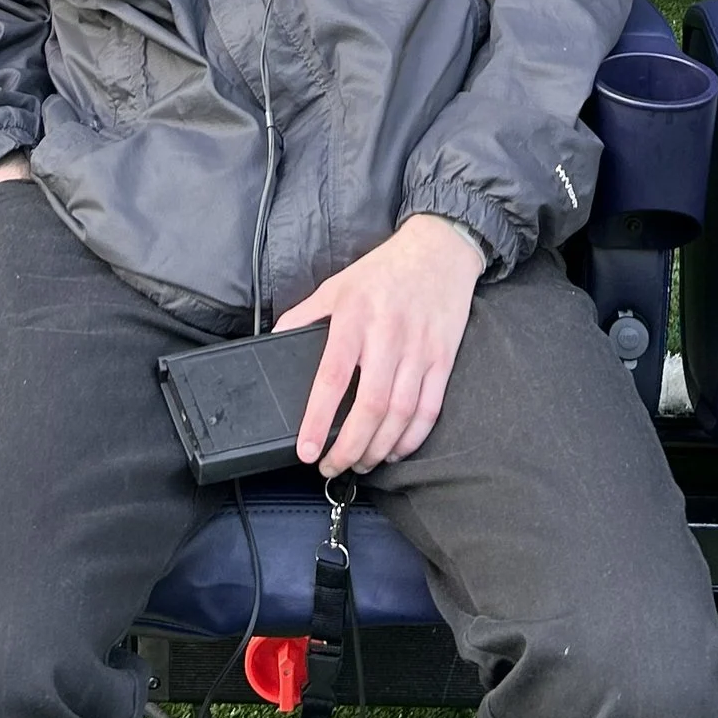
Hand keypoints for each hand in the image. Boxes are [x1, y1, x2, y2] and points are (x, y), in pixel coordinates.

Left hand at [276, 215, 483, 475]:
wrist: (439, 250)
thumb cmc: (383, 271)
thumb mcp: (336, 285)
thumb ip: (305, 316)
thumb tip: (275, 342)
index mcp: (353, 317)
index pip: (332, 377)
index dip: (317, 419)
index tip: (307, 451)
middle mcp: (387, 335)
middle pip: (370, 406)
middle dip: (350, 448)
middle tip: (333, 467)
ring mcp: (419, 349)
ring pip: (400, 414)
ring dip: (379, 449)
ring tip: (360, 463)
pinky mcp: (443, 358)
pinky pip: (429, 409)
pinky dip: (412, 438)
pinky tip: (396, 450)